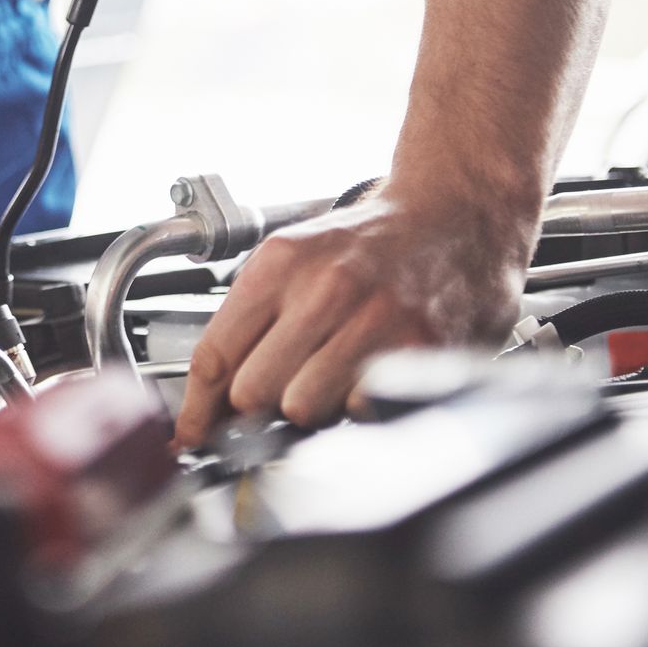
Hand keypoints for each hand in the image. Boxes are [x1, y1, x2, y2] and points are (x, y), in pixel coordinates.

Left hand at [172, 191, 531, 444]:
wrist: (455, 211)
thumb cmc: (371, 243)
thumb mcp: (295, 259)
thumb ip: (250, 324)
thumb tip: (209, 403)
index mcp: (280, 264)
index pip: (214, 355)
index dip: (198, 410)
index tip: (192, 435)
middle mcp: (324, 289)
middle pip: (251, 393)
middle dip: (257, 408)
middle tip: (278, 398)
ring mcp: (373, 319)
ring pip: (303, 408)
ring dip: (311, 411)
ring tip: (331, 382)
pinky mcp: (420, 348)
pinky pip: (361, 410)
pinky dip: (358, 410)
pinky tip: (367, 383)